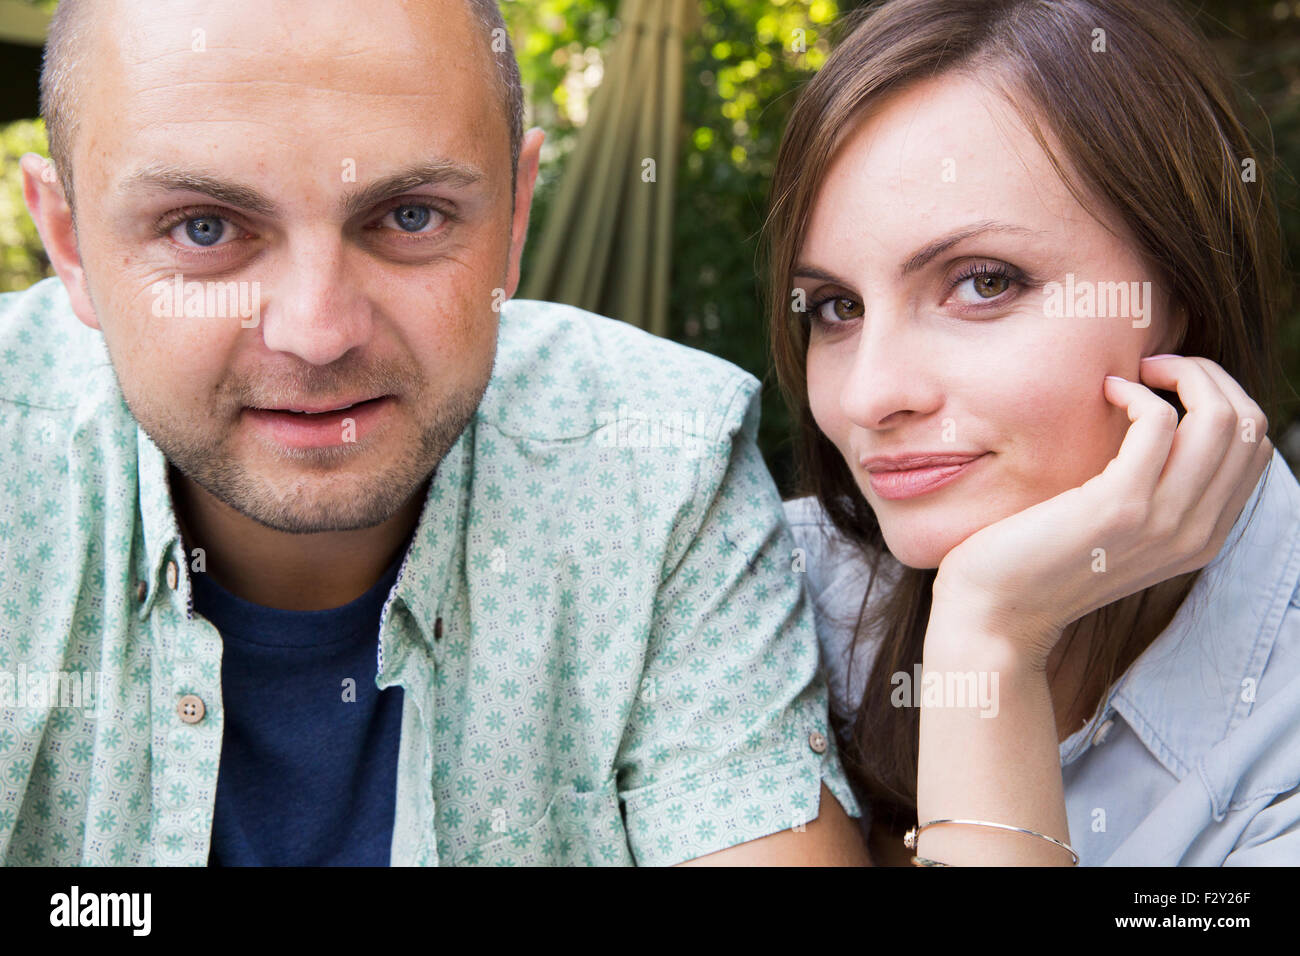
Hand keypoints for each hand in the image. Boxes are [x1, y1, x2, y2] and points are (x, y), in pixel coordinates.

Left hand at [931, 354, 1272, 668]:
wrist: (996, 612)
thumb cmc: (1040, 560)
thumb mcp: (1115, 529)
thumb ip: (1151, 491)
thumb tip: (1163, 422)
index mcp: (1203, 537)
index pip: (1254, 446)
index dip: (1221, 397)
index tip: (1169, 385)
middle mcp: (1196, 532)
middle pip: (1248, 424)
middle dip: (1207, 376)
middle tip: (1153, 367)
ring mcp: (1163, 522)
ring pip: (1219, 417)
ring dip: (1180, 374)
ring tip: (1133, 373)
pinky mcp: (1119, 507)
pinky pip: (1160, 422)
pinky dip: (1136, 392)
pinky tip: (1104, 392)